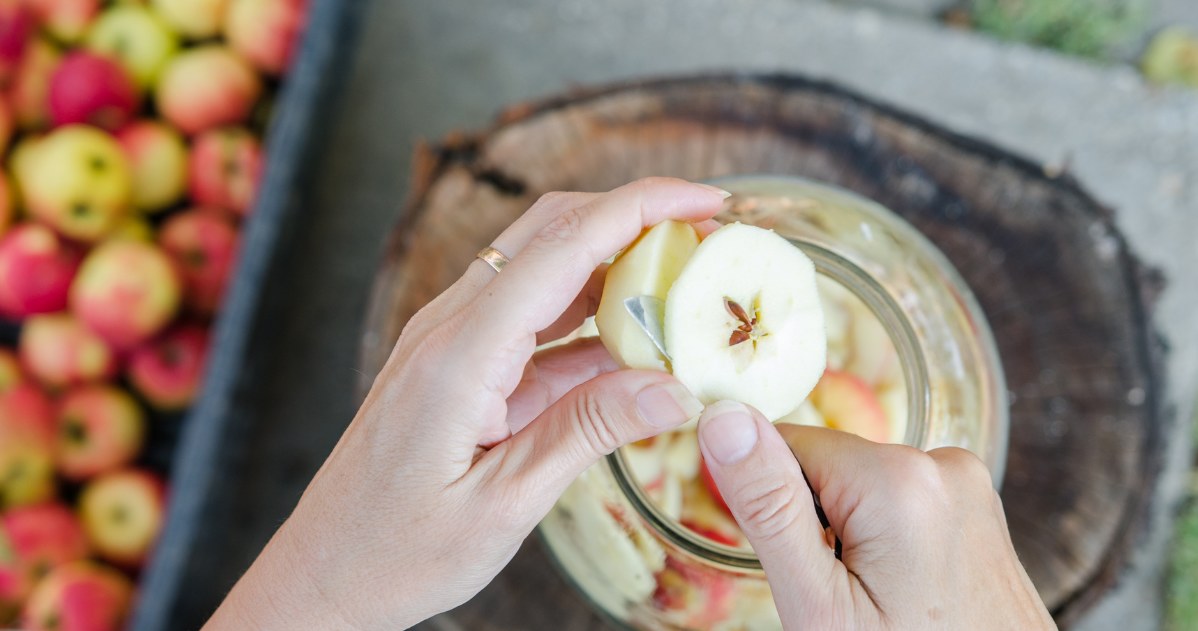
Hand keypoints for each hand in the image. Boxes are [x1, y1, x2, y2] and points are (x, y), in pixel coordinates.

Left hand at [203, 178, 725, 629]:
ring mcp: (450, 340)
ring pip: (543, 268)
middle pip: (551, 231)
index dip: (641, 209)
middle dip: (635, 216)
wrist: (323, 574)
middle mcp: (450, 327)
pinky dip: (588, 318)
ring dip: (615, 264)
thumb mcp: (504, 504)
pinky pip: (532, 320)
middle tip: (710, 232)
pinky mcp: (457, 363)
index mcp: (460, 354)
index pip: (562, 247)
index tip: (707, 198)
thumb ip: (588, 433)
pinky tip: (635, 343)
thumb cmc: (398, 552)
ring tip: (687, 284)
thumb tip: (677, 387)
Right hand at [697, 400, 1054, 629]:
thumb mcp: (818, 602)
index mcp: (897, 478)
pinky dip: (887, 541)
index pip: (784, 445)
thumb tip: (723, 417)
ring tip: (879, 602)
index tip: (803, 567)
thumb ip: (768, 504)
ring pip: (861, 486)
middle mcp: (943, 463)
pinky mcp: (977, 506)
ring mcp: (968, 484)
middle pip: (827, 465)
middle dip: (817, 524)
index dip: (773, 506)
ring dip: (852, 535)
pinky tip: (904, 592)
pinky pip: (899, 502)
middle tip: (844, 598)